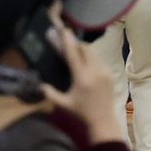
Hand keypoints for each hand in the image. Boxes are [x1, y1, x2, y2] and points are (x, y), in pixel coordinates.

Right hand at [47, 21, 122, 144]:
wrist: (103, 120)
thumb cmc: (81, 112)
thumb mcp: (63, 104)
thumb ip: (50, 94)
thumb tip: (40, 85)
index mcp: (82, 78)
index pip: (73, 54)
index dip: (68, 41)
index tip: (64, 30)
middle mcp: (94, 72)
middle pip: (85, 49)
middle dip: (77, 44)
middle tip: (69, 45)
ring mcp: (104, 72)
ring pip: (94, 53)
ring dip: (85, 50)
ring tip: (77, 53)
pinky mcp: (110, 74)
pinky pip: (100, 60)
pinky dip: (92, 58)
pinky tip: (87, 63)